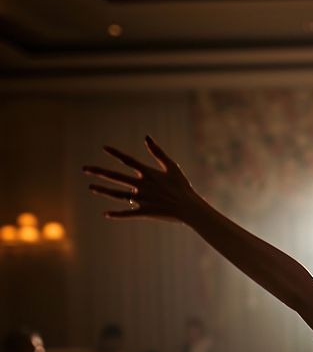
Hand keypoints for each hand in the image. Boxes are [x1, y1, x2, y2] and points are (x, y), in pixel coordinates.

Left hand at [83, 136, 205, 222]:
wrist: (188, 208)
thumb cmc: (182, 187)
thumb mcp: (172, 167)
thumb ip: (158, 152)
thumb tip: (146, 137)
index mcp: (147, 173)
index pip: (128, 160)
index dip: (116, 153)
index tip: (104, 148)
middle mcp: (140, 185)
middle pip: (115, 177)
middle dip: (99, 172)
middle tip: (85, 169)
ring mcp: (141, 199)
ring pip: (117, 194)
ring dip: (103, 190)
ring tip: (91, 187)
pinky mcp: (144, 212)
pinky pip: (127, 213)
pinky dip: (117, 214)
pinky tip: (106, 214)